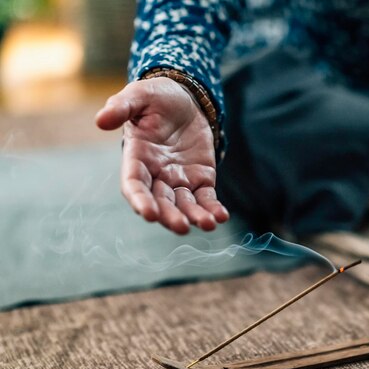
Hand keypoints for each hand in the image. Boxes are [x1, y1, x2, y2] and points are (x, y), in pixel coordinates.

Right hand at [95, 77, 228, 233]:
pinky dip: (213, 208)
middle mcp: (156, 175)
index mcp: (136, 158)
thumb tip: (101, 121)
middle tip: (180, 227)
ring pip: (184, 205)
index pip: (134, 184)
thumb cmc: (155, 97)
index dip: (140, 200)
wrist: (184, 99)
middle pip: (161, 201)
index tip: (148, 213)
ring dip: (194, 216)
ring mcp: (179, 180)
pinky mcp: (201, 178)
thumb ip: (121, 107)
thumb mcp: (139, 95)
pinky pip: (206, 198)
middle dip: (170, 215)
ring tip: (207, 224)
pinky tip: (221, 217)